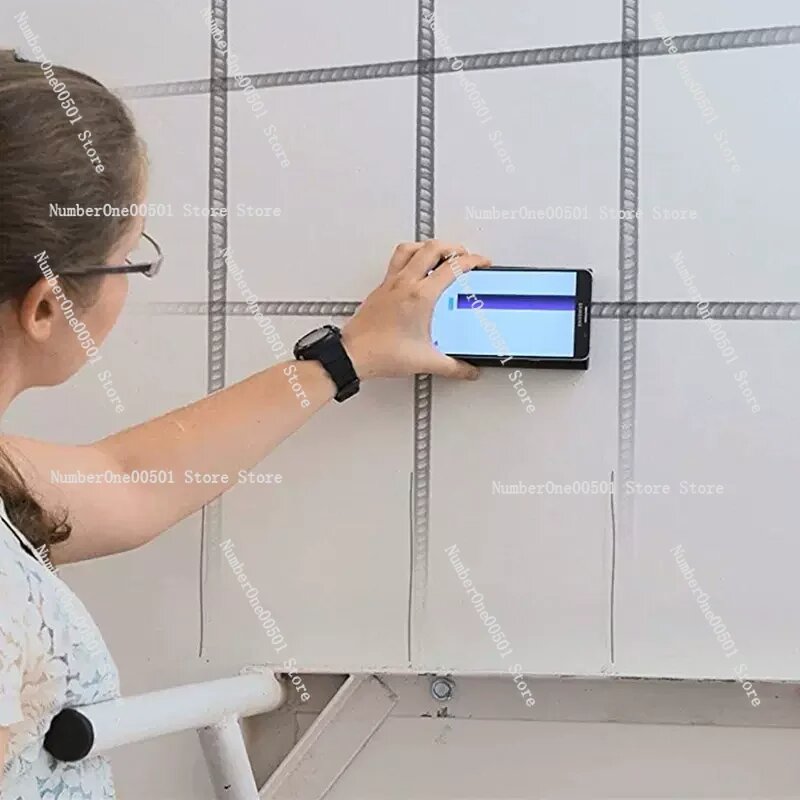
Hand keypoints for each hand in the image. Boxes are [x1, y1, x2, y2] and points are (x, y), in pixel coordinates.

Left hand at [342, 240, 490, 379]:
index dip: (472, 260)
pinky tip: (415, 269)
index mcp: (420, 296)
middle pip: (432, 247)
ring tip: (440, 254)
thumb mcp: (426, 361)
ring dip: (429, 246)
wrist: (353, 354)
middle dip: (454, 247)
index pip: (453, 267)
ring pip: (410, 248)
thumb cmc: (380, 353)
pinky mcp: (381, 288)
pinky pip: (397, 261)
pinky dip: (411, 257)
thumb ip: (453, 367)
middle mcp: (405, 284)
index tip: (481, 262)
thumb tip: (468, 370)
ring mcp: (390, 283)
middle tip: (464, 255)